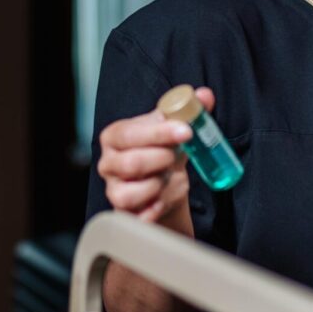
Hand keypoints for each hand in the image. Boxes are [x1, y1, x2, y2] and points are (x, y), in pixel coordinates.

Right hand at [98, 87, 215, 226]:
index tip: (186, 132)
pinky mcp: (123, 214)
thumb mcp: (175, 129)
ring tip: (170, 177)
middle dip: (163, 159)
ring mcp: (113, 190)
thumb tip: (205, 95)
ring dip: (161, 185)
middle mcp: (108, 163)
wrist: (164, 188)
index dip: (159, 133)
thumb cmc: (164, 152)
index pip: (131, 133)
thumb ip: (190, 110)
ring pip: (132, 192)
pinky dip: (159, 207)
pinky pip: (140, 216)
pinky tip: (166, 198)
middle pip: (132, 163)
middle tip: (177, 156)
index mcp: (115, 136)